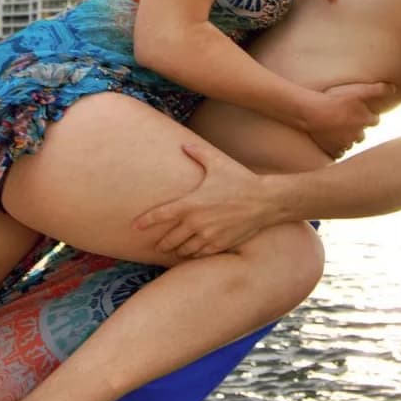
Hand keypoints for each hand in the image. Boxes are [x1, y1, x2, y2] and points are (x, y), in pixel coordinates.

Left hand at [133, 143, 279, 256]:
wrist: (265, 201)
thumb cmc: (240, 180)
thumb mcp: (217, 163)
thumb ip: (198, 153)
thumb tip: (185, 145)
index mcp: (191, 203)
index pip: (160, 215)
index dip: (145, 222)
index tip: (135, 226)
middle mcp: (196, 222)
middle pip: (169, 238)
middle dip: (161, 242)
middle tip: (156, 244)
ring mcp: (208, 236)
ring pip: (183, 249)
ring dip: (176, 250)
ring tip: (172, 250)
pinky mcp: (220, 245)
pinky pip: (200, 254)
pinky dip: (193, 255)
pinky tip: (191, 253)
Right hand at [304, 81, 390, 157]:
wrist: (312, 113)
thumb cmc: (335, 100)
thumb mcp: (358, 91)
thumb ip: (378, 89)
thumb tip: (394, 88)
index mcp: (366, 120)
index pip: (374, 120)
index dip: (368, 116)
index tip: (362, 113)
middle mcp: (358, 135)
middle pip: (362, 134)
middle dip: (358, 130)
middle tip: (348, 121)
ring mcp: (345, 144)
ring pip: (350, 144)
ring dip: (347, 139)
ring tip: (338, 131)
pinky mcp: (333, 151)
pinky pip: (339, 153)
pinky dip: (337, 149)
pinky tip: (332, 142)